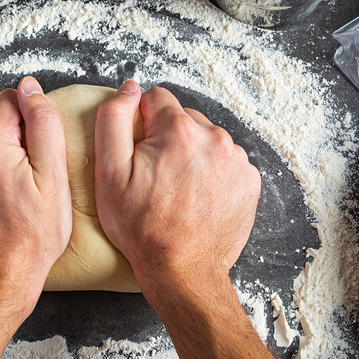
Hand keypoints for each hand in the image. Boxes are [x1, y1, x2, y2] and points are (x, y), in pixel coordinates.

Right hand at [94, 81, 260, 296]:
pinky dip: (211, 173)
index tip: (138, 154)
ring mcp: (237, 160)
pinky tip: (197, 197)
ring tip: (177, 190)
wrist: (182, 270)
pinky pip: (225, 162)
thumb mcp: (109, 172)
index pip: (156, 99)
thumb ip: (113, 119)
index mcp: (180, 130)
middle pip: (183, 119)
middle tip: (155, 178)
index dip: (141, 124)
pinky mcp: (250, 180)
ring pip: (206, 140)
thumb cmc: (142, 227)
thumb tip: (129, 88)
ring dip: (191, 155)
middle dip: (168, 139)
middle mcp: (215, 138)